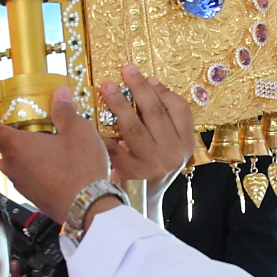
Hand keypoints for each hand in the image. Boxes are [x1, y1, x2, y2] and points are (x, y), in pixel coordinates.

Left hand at [0, 87, 113, 224]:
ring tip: (43, 144)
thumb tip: (60, 92)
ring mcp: (22, 184)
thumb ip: (65, 111)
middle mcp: (13, 165)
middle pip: (2, 146)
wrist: (88, 207)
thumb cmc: (80, 167)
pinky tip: (53, 165)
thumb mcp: (78, 130)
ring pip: (14, 164)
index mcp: (17, 145)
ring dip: (24, 154)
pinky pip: (27, 178)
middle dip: (11, 135)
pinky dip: (34, 169)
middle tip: (28, 123)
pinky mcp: (33, 197)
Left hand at [97, 66, 194, 194]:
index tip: (146, 76)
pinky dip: (101, 132)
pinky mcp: (132, 175)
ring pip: (134, 127)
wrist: (143, 205)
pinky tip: (91, 119)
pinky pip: (112, 147)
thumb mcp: (168, 146)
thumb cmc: (152, 169)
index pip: (179, 108)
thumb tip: (149, 84)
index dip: (161, 89)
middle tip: (125, 71)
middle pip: (155, 113)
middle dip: (138, 88)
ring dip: (118, 103)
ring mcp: (153, 166)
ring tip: (107, 87)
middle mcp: (173, 154)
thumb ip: (162, 120)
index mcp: (185, 144)